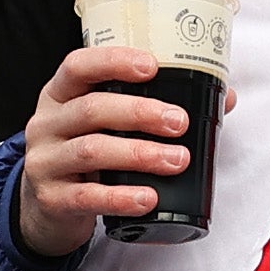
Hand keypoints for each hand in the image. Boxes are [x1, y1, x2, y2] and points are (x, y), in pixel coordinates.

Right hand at [14, 43, 192, 259]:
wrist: (46, 208)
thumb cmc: (85, 156)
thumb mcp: (105, 125)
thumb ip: (152, 106)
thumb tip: (225, 98)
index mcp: (59, 95)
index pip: (78, 66)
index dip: (113, 62)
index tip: (152, 66)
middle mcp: (47, 124)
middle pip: (92, 109)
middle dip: (140, 113)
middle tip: (180, 123)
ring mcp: (45, 162)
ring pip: (92, 151)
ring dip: (140, 154)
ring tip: (177, 160)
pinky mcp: (51, 199)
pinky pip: (87, 196)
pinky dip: (121, 197)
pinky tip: (148, 198)